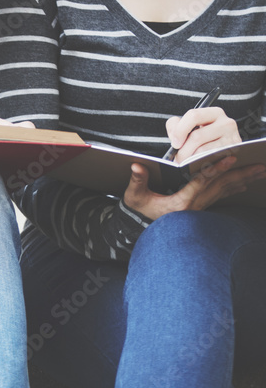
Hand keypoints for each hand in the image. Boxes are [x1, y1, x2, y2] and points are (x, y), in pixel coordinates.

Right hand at [123, 156, 264, 220]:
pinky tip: (245, 183)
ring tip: (261, 171)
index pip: (201, 182)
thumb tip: (136, 166)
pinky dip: (235, 187)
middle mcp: (194, 205)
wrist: (144, 229)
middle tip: (261, 166)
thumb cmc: (140, 211)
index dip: (216, 169)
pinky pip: (222, 195)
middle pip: (222, 186)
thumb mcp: (135, 197)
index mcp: (180, 202)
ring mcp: (200, 207)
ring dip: (244, 179)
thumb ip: (137, 181)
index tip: (231, 158)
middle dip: (242, 174)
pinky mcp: (202, 207)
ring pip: (226, 190)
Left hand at [166, 106, 240, 163]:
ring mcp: (232, 137)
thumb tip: (174, 135)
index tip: (175, 143)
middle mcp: (226, 123)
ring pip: (202, 151)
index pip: (193, 116)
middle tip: (179, 159)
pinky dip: (201, 165)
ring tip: (187, 163)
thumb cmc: (203, 138)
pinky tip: (198, 165)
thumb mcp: (189, 127)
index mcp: (214, 113)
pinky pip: (211, 160)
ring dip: (190, 160)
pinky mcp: (233, 152)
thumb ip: (176, 126)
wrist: (221, 152)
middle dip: (183, 151)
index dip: (180, 131)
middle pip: (196, 136)